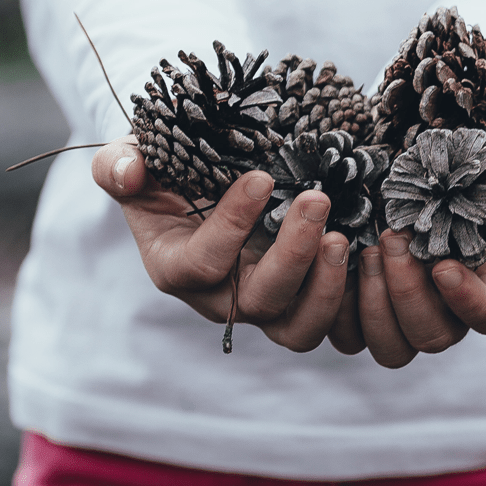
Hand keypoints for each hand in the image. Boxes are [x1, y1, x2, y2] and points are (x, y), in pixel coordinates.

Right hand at [91, 136, 349, 351]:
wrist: (199, 180)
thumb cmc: (163, 169)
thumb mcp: (131, 158)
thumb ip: (118, 165)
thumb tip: (128, 172)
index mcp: (175, 267)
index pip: (202, 263)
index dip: (231, 225)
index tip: (261, 178)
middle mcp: (219, 298)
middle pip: (258, 302)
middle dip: (291, 254)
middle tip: (316, 200)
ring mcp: (262, 304)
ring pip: (297, 328)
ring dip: (325, 287)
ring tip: (342, 236)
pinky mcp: (298, 302)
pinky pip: (327, 321)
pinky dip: (348, 297)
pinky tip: (366, 251)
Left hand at [328, 140, 485, 367]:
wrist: (430, 160)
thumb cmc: (485, 163)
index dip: (468, 303)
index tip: (443, 266)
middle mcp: (449, 307)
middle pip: (433, 338)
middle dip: (409, 294)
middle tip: (392, 239)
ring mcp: (404, 312)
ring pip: (390, 347)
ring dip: (375, 304)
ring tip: (365, 248)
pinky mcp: (361, 307)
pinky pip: (347, 333)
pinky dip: (338, 305)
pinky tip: (336, 256)